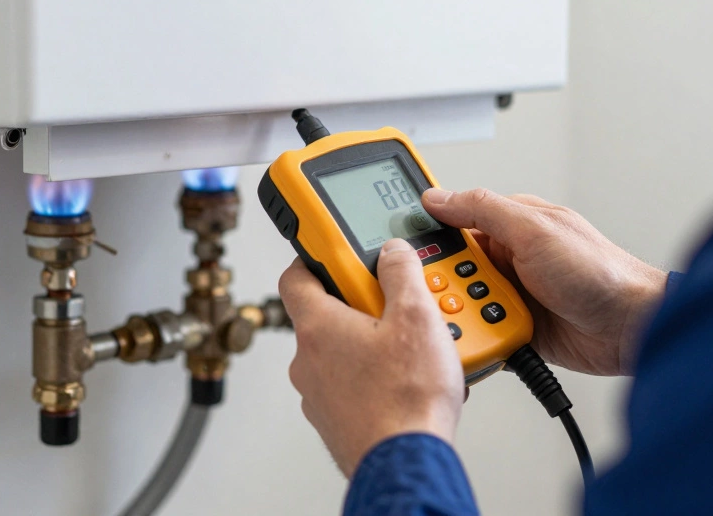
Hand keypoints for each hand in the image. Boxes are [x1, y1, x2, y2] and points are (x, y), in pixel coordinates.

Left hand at [278, 239, 464, 476]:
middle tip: (397, 305)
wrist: (406, 463)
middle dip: (362, 304)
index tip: (335, 250)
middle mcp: (308, 360)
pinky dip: (375, 377)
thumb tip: (393, 252)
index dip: (315, 257)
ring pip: (342, 353)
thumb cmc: (405, 400)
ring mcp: (319, 394)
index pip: (295, 275)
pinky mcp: (336, 420)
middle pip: (326, 314)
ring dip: (372, 344)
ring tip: (414, 349)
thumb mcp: (416, 316)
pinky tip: (409, 381)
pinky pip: (352, 385)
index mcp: (317, 326)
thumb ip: (402, 273)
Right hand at [422, 188, 667, 375]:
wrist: (633, 327)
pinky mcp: (515, 328)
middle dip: (443, 282)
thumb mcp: (535, 230)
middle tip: (447, 290)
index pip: (454, 222)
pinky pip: (480, 332)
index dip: (427, 233)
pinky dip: (478, 339)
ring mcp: (512, 293)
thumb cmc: (600, 272)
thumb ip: (484, 210)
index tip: (400, 245)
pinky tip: (481, 341)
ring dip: (462, 313)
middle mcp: (509, 258)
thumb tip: (439, 197)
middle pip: (451, 268)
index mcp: (511, 225)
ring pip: (461, 303)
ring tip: (475, 318)